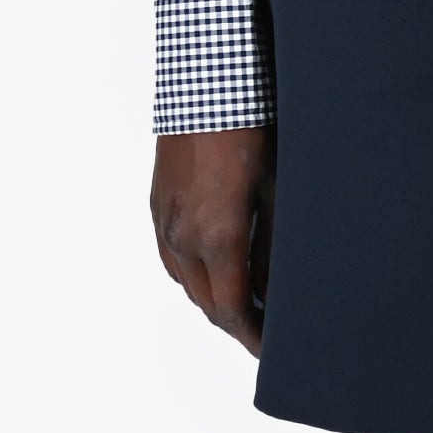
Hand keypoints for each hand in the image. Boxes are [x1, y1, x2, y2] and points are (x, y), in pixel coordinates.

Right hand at [151, 125, 276, 355]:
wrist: (207, 84)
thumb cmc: (252, 129)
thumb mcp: (276, 189)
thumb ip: (271, 247)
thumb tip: (269, 290)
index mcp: (217, 238)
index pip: (232, 311)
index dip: (252, 336)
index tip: (271, 348)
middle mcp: (183, 238)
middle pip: (207, 304)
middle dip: (235, 323)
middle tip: (264, 328)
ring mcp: (164, 222)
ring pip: (186, 284)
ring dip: (212, 299)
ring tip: (244, 301)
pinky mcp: (156, 205)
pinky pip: (171, 258)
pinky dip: (192, 274)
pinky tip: (214, 267)